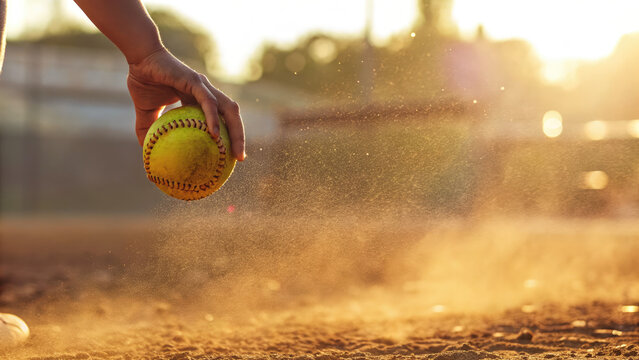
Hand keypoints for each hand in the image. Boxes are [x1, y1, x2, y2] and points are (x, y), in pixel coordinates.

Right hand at [127, 47, 245, 160]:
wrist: (139, 58)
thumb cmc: (144, 81)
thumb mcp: (146, 112)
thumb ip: (148, 129)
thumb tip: (146, 151)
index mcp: (199, 100)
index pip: (221, 120)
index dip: (228, 137)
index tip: (229, 157)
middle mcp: (207, 94)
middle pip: (232, 117)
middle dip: (239, 137)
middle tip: (240, 158)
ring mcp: (204, 87)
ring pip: (229, 109)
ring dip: (236, 130)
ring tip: (235, 151)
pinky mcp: (196, 82)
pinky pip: (209, 102)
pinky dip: (214, 118)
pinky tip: (215, 134)